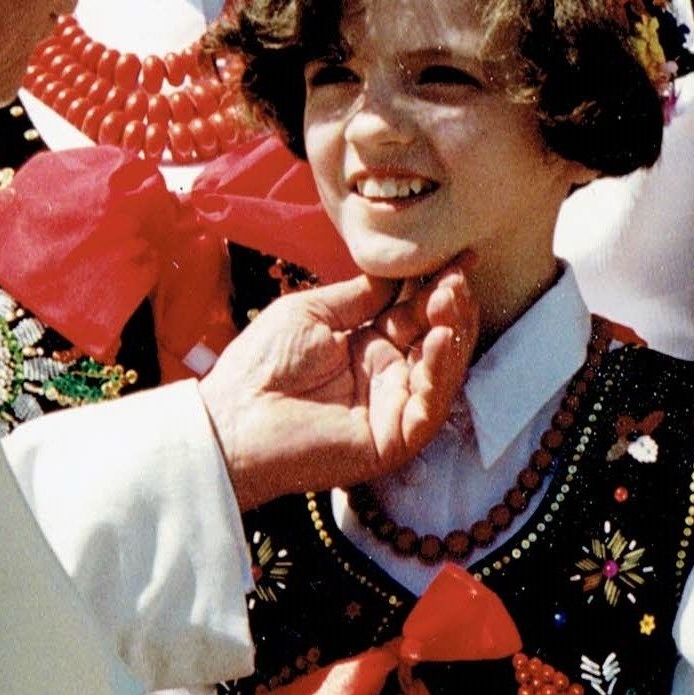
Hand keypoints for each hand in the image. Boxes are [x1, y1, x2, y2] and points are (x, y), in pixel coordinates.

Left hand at [200, 263, 478, 509]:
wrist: (232, 417)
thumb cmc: (260, 363)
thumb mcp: (315, 312)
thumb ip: (361, 296)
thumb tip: (398, 271)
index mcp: (366, 345)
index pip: (415, 312)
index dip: (438, 285)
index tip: (461, 255)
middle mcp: (385, 376)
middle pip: (435, 338)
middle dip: (450, 305)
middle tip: (457, 275)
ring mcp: (391, 408)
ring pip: (441, 371)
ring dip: (453, 332)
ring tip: (451, 298)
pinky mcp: (392, 439)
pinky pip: (428, 407)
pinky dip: (440, 373)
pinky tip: (440, 338)